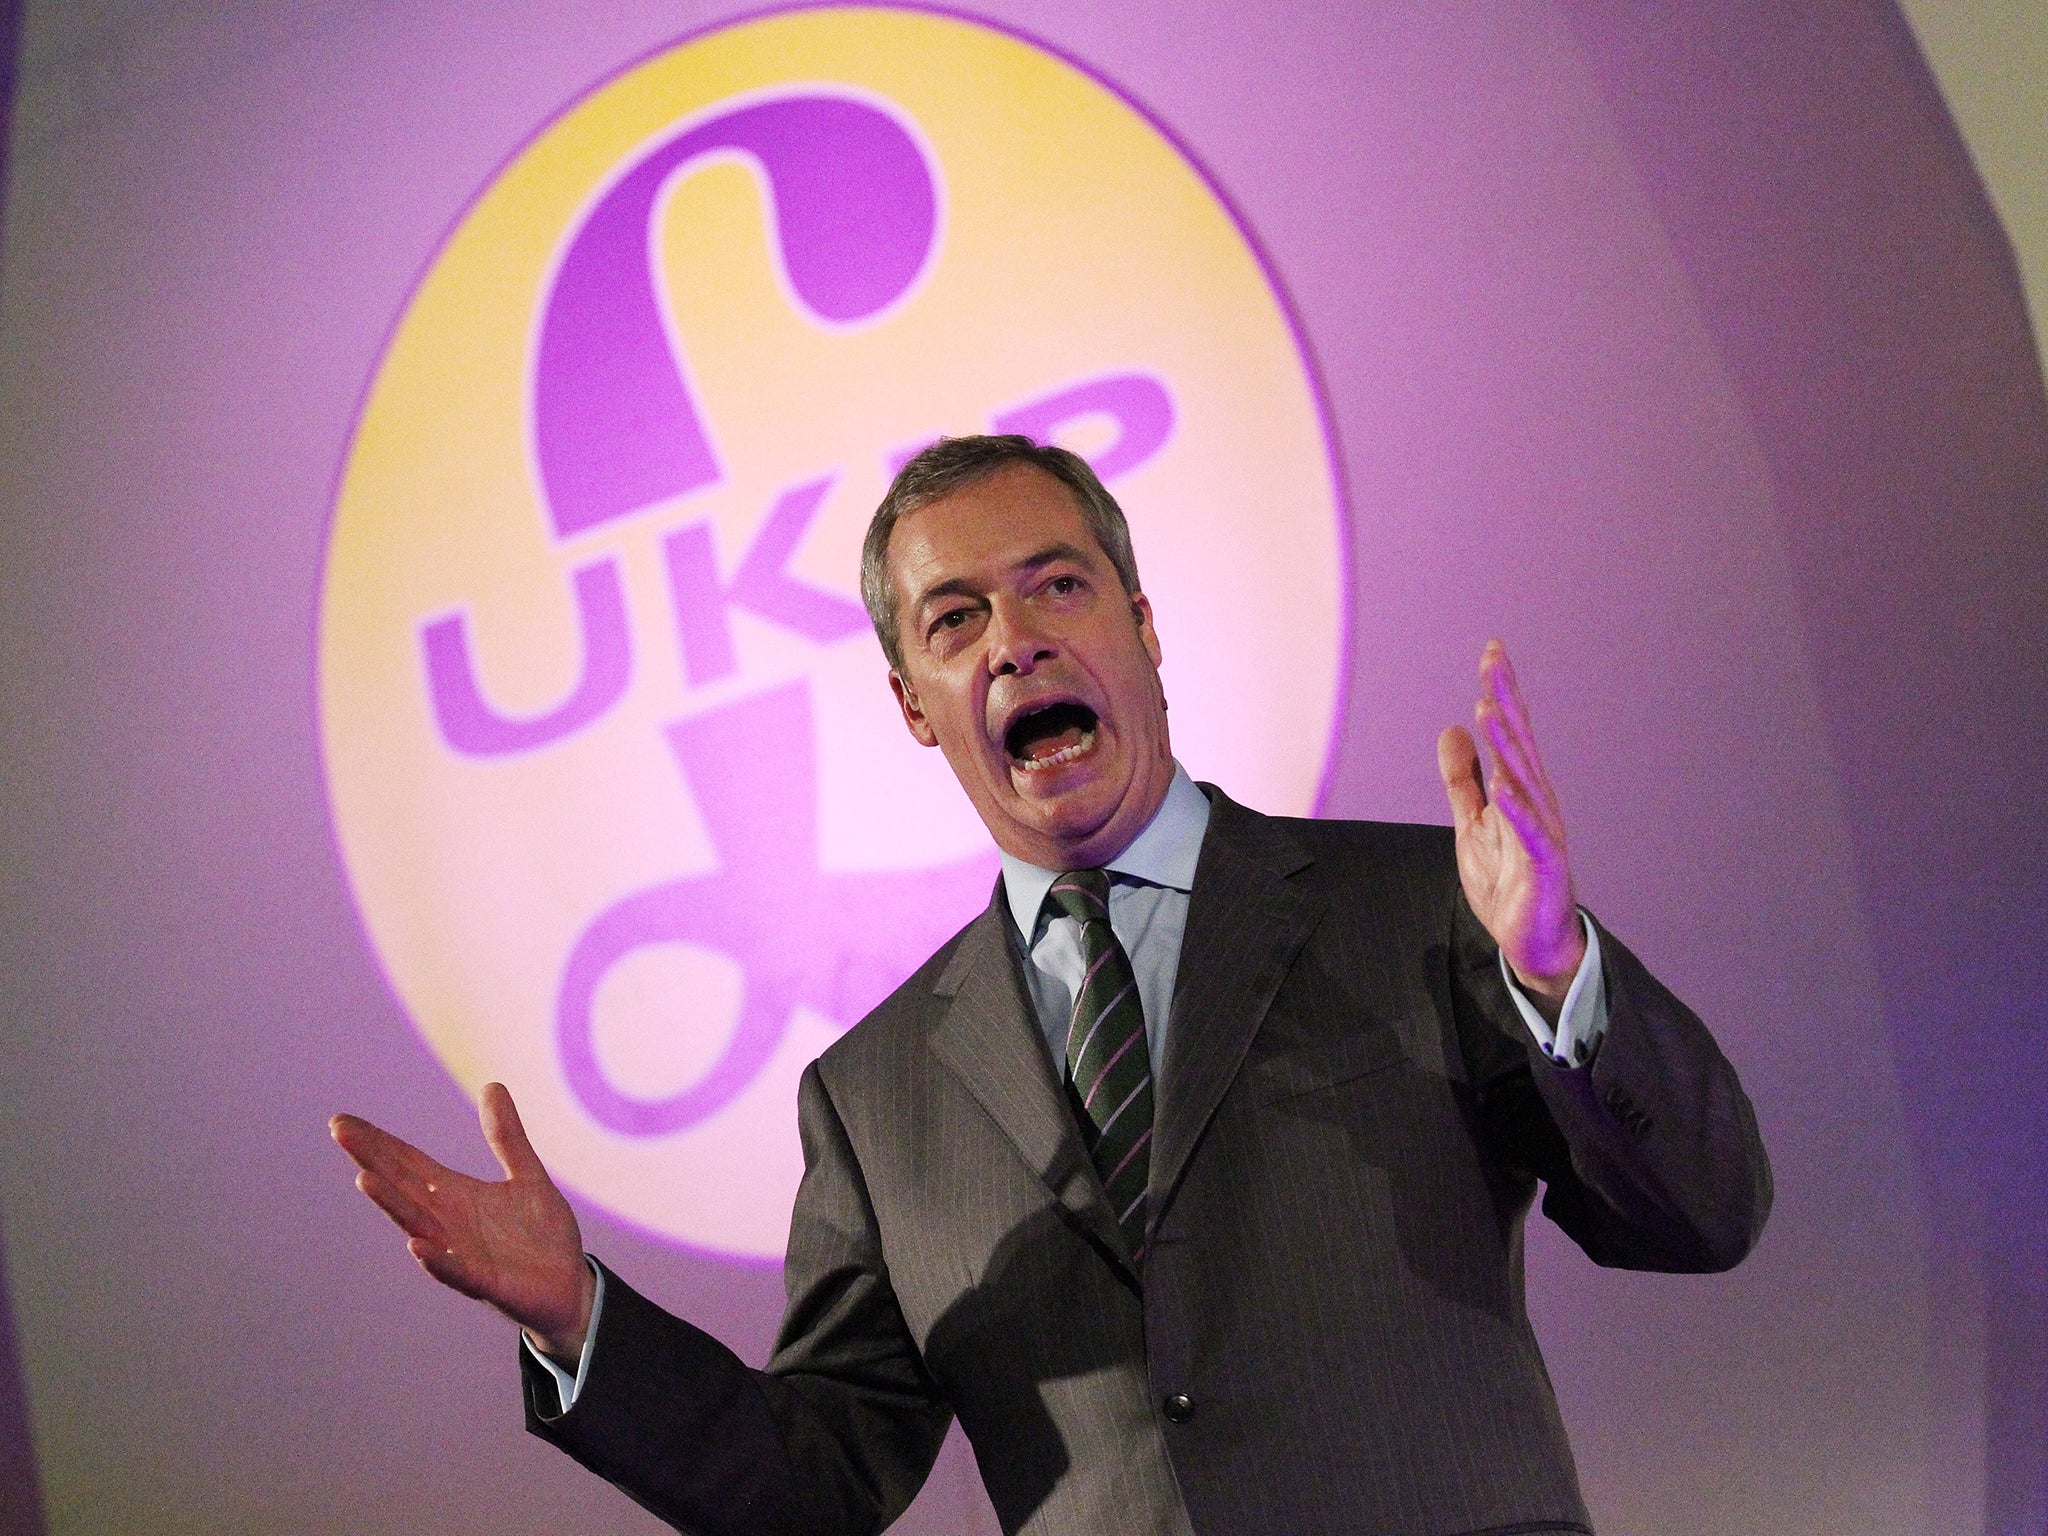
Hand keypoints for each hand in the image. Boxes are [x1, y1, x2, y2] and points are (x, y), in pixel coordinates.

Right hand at [330, 1083, 594, 1363]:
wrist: (570, 1287)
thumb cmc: (542, 1236)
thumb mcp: (527, 1175)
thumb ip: (507, 1136)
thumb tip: (492, 1084)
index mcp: (456, 1197)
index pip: (408, 1164)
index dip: (378, 1143)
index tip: (341, 1121)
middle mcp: (449, 1224)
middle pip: (402, 1188)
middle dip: (372, 1161)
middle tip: (340, 1132)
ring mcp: (463, 1254)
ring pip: (420, 1227)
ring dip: (392, 1205)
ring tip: (364, 1179)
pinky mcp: (487, 1284)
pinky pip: (457, 1271)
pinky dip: (437, 1259)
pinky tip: (415, 1244)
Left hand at [1437, 640, 1585, 1008]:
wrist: (1532, 941)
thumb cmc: (1507, 882)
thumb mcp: (1471, 824)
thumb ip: (1462, 780)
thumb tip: (1452, 730)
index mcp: (1521, 790)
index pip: (1510, 732)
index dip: (1502, 690)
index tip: (1492, 650)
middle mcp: (1537, 801)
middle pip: (1519, 742)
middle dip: (1507, 698)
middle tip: (1493, 657)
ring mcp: (1543, 831)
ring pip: (1525, 778)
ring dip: (1506, 742)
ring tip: (1488, 705)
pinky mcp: (1545, 864)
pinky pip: (1530, 832)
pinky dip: (1516, 808)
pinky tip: (1502, 784)